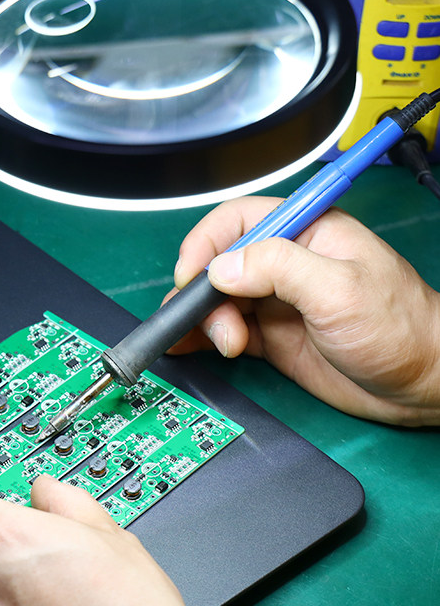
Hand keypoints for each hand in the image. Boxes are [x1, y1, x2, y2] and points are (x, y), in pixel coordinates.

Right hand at [166, 197, 439, 425]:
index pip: (238, 220)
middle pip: (220, 262)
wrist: (425, 384)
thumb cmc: (399, 326)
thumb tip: (222, 267)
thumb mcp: (338, 289)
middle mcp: (286, 262)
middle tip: (210, 321)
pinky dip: (204, 336)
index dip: (207, 243)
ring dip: (205, 319)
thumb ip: (278, 268)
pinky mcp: (273, 336)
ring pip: (218, 299)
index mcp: (304, 231)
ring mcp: (278, 300)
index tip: (192, 274)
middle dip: (204, 290)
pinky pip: (228, 329)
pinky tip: (189, 346)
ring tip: (223, 344)